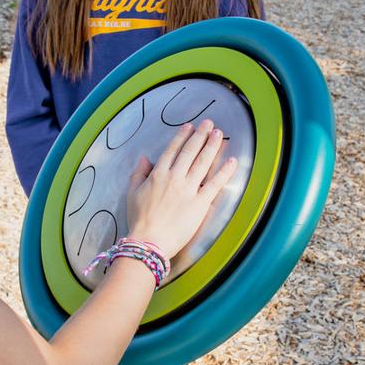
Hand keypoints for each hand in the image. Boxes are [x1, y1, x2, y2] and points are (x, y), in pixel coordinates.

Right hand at [125, 120, 237, 257]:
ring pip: (203, 162)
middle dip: (200, 135)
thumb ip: (138, 174)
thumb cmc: (139, 220)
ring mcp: (188, 189)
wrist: (148, 241)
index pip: (172, 150)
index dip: (182, 137)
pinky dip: (224, 172)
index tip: (189, 126)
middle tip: (209, 124)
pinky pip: (215, 184)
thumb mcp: (132, 193)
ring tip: (219, 134)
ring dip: (212, 146)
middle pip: (190, 152)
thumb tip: (144, 159)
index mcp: (158, 174)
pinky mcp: (200, 203)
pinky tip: (232, 161)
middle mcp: (174, 178)